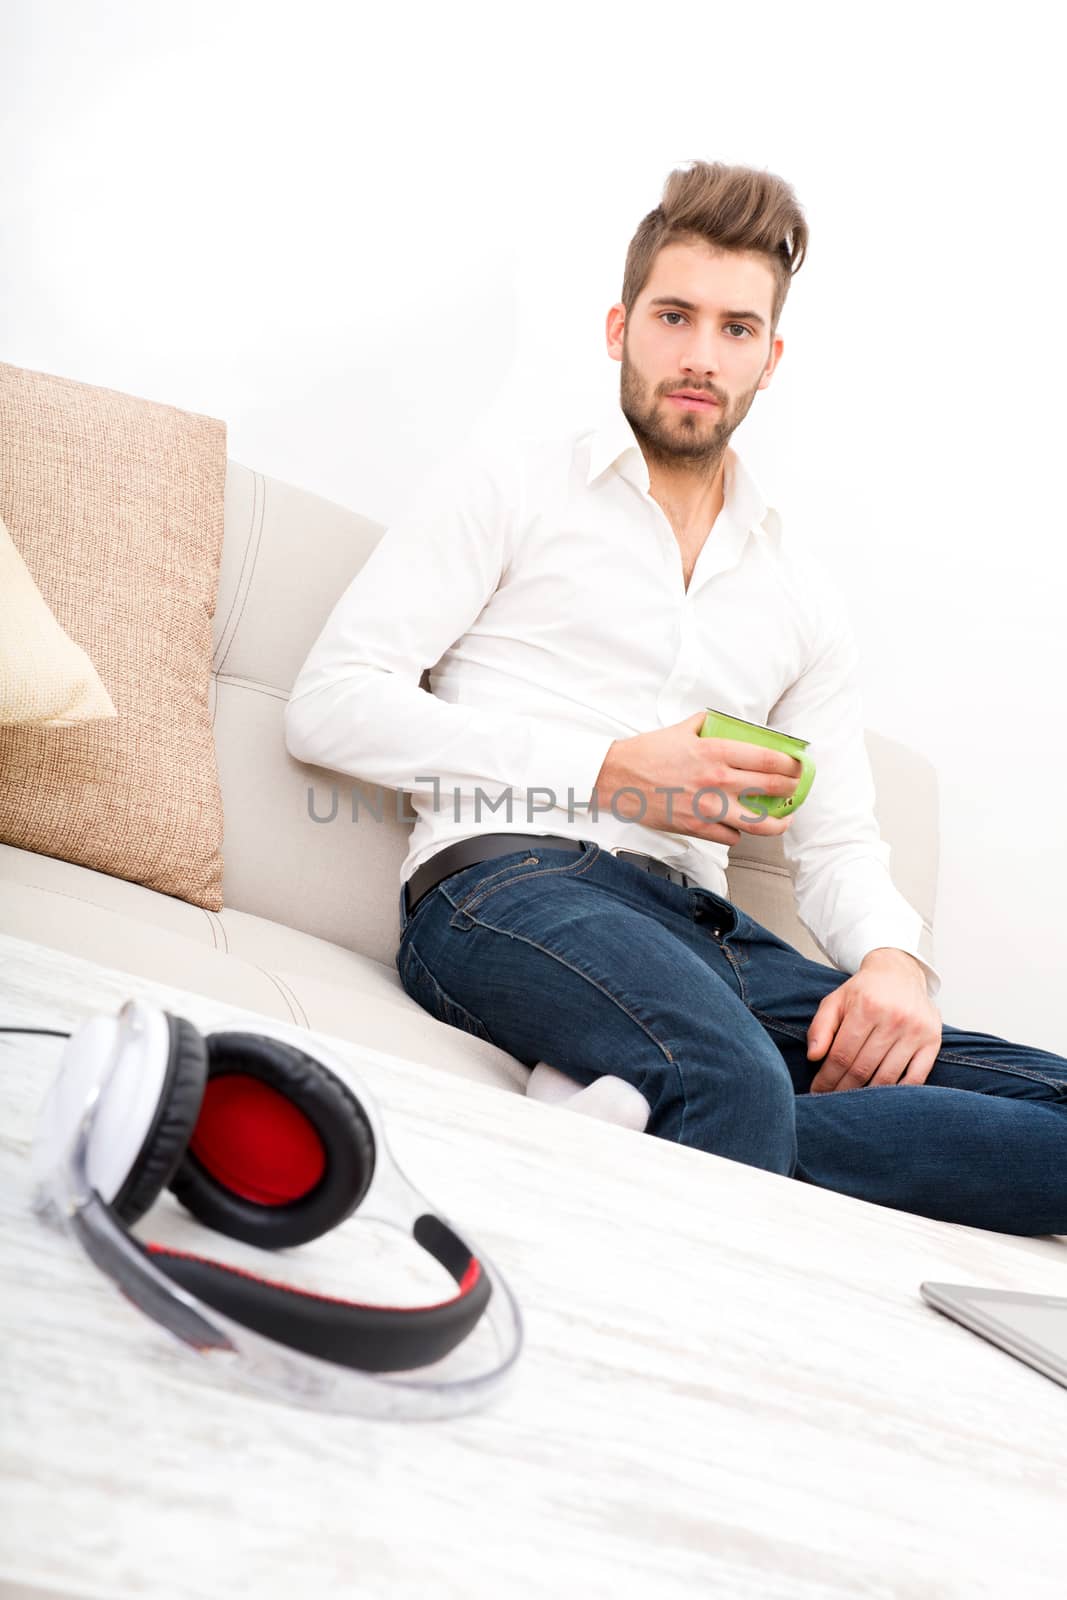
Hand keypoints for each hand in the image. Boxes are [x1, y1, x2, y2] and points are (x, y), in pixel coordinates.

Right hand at [592, 712, 801, 846]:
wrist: (617, 778)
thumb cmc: (647, 753)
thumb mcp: (681, 729)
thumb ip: (708, 725)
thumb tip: (726, 723)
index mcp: (716, 752)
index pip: (769, 759)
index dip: (791, 764)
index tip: (798, 765)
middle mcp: (717, 780)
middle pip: (771, 788)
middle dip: (792, 789)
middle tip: (796, 788)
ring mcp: (709, 807)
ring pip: (759, 823)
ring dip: (778, 822)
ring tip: (784, 820)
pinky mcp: (697, 827)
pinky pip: (731, 837)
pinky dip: (737, 832)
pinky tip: (737, 826)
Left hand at [806, 949, 941, 1091]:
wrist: (899, 972)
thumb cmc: (864, 991)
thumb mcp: (836, 1001)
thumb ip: (820, 1027)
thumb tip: (813, 1057)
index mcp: (866, 1007)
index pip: (841, 1054)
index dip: (827, 1078)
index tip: (817, 1091)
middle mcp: (894, 1018)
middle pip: (863, 1068)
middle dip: (843, 1089)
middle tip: (831, 1102)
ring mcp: (916, 1031)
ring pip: (887, 1077)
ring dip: (868, 1096)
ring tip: (853, 1104)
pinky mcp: (932, 1041)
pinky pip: (916, 1078)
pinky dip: (899, 1093)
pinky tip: (883, 1099)